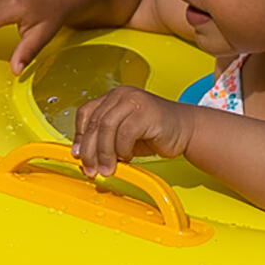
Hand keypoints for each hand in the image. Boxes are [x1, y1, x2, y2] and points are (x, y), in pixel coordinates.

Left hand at [69, 85, 193, 177]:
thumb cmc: (154, 134)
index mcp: (112, 98)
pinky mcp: (146, 111)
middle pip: (95, 123)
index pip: (85, 113)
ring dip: (104, 153)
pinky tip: (127, 156)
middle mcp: (121, 95)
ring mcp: (134, 100)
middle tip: (91, 169)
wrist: (186, 130)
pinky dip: (122, 149)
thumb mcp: (122, 137)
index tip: (78, 155)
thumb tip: (84, 157)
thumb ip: (105, 141)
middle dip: (90, 151)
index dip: (78, 136)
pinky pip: (125, 132)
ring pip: (107, 127)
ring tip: (107, 169)